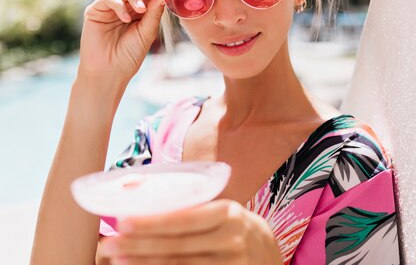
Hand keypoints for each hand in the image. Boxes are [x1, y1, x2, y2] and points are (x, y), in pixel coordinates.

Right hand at [78, 0, 164, 78]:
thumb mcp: (147, 33)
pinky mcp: (95, 11)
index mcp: (139, 11)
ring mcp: (109, 8)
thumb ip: (154, 14)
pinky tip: (126, 19)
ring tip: (141, 10)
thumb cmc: (130, 55)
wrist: (110, 72)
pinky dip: (119, 5)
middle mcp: (124, 6)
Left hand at [99, 200, 283, 264]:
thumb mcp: (222, 212)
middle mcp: (231, 241)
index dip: (152, 222)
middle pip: (176, 246)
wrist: (267, 253)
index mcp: (228, 214)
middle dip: (138, 246)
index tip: (123, 221)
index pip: (184, 220)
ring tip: (118, 260)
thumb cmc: (233, 227)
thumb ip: (193, 208)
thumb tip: (142, 196)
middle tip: (108, 245)